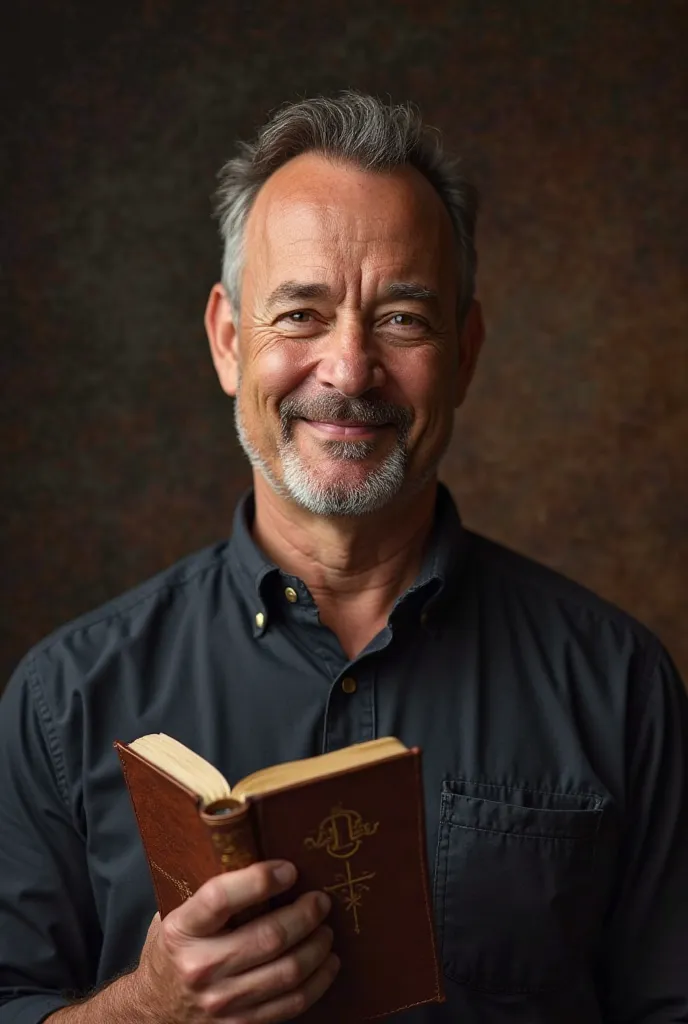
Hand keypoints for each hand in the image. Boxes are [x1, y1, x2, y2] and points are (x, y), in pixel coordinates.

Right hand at [137, 860, 338, 1021]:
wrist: (152, 1012)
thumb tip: (256, 857)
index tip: (289, 869)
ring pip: (287, 972)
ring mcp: (222, 1003)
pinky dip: (317, 982)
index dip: (260, 880)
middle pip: (269, 937)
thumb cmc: (173, 952)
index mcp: (182, 931)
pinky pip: (291, 1004)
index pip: (222, 898)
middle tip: (321, 901)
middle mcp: (201, 968)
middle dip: (305, 915)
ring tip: (326, 930)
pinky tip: (327, 963)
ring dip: (317, 947)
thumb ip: (210, 895)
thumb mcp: (177, 916)